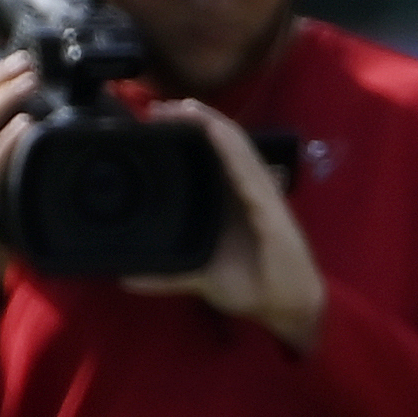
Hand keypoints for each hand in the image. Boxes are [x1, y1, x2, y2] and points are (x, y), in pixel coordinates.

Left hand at [124, 101, 326, 351]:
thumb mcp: (202, 277)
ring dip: (210, 124)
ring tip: (184, 107)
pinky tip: (215, 132)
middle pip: (222, 142)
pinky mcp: (271, 209)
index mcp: (233, 198)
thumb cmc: (255, 286)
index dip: (188, 131)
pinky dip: (232, 149)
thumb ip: (168, 274)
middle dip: (193, 119)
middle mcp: (248, 190)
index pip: (211, 154)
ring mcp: (261, 196)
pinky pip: (249, 171)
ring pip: (235, 147)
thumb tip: (127, 278)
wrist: (290, 309)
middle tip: (157, 107)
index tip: (156, 118)